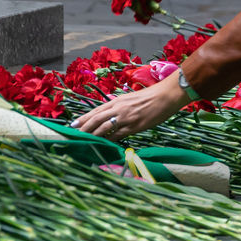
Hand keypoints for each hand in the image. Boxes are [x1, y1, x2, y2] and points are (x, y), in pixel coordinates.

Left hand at [70, 73, 188, 139]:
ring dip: (93, 135)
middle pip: (96, 119)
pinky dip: (109, 140)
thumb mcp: (130, 98)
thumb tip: (109, 111)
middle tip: (74, 135)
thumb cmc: (150, 96)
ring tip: (84, 141)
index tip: (73, 124)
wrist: (166, 95)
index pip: (96, 110)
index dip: (84, 118)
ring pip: (104, 127)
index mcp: (117, 100)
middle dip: (84, 128)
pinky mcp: (134, 126)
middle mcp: (119, 108)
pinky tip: (102, 145)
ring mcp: (126, 118)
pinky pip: (118, 135)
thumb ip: (119, 105)